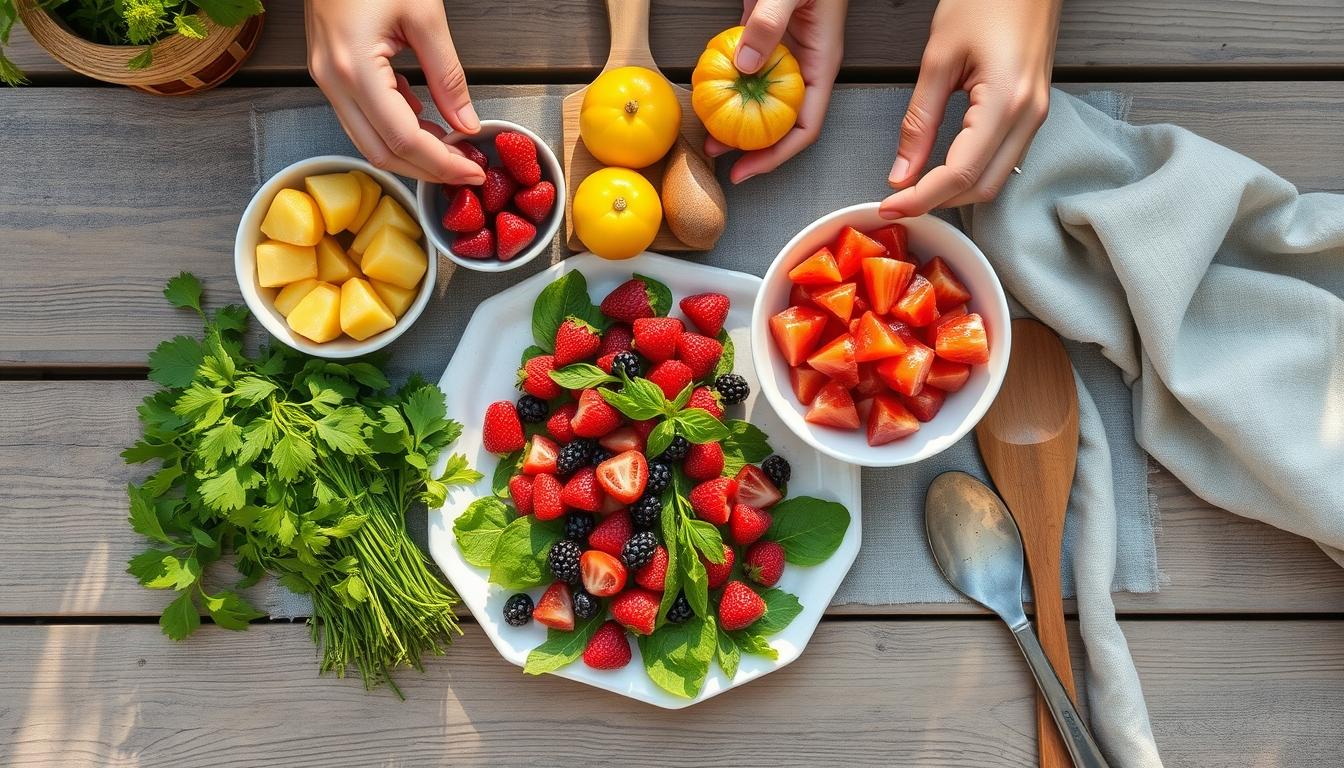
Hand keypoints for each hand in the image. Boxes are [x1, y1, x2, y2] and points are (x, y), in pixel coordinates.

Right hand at [304, 0, 485, 184]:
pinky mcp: (330, 73)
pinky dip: (395, 128)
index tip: (471, 171)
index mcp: (354, 67)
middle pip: (381, 151)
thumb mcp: (425, 16)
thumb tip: (468, 122)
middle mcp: (333, 80)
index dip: (440, 163)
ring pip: (368, 141)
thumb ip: (448, 75)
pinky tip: (425, 121)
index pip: (402, 137)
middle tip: (465, 171)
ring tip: (451, 150)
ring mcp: (326, 78)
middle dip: (426, 170)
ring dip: (411, 153)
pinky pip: (362, 117)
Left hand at [706, 0, 847, 182]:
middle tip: (717, 160)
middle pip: (781, 123)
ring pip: (762, 101)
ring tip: (706, 137)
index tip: (746, 171)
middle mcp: (805, 66)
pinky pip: (749, 73)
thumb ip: (769, 26)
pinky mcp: (766, 38)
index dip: (776, 156)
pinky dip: (730, 87)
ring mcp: (786, 54)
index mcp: (822, 63)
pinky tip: (709, 94)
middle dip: (751, 148)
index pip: (805, 128)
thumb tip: (744, 67)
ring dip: (736, 121)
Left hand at [880, 0, 1060, 217]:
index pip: (960, 172)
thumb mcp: (939, 58)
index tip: (890, 206)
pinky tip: (943, 169)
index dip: (922, 198)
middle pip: (982, 186)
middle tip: (896, 202)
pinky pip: (1003, 158)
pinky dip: (971, 173)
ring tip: (914, 190)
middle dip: (938, 202)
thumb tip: (902, 171)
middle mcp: (1029, 116)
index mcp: (1006, 102)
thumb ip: (919, 120)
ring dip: (955, 191)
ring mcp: (1036, 115)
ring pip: (995, 178)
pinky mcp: (1032, 111)